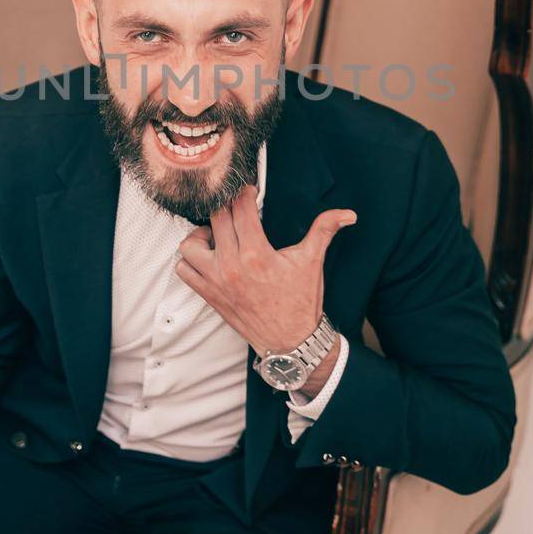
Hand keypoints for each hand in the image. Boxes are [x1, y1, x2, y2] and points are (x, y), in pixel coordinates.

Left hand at [175, 183, 355, 355]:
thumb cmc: (300, 301)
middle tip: (237, 209)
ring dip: (202, 234)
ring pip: (190, 244)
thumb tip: (348, 214)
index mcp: (257, 254)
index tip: (249, 192)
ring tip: (218, 234)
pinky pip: (184, 270)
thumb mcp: (312, 262)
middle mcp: (231, 266)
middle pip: (215, 219)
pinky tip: (210, 256)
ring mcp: (215, 281)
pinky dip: (191, 260)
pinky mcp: (208, 295)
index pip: (239, 208)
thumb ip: (325, 230)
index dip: (244, 193)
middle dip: (226, 208)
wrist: (290, 341)